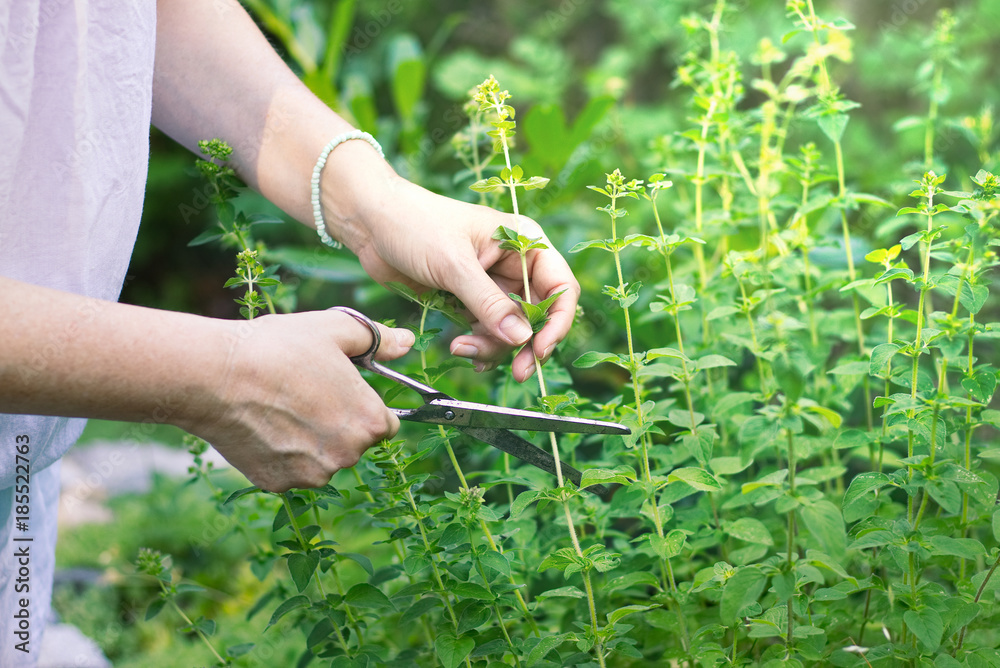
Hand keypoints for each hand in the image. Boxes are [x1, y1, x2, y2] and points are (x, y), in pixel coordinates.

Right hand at [186, 309, 413, 491]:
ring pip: (322, 458)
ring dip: (310, 440)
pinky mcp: (277, 484)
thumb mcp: (336, 330)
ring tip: (280, 405)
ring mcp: (311, 475)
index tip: (340, 391)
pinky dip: (280, 453)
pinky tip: (262, 424)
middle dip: (337, 423)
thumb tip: (408, 343)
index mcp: (371, 422)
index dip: (364, 404)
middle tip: (304, 392)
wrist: (214, 375)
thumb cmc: (279, 348)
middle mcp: (348, 456)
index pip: (385, 424)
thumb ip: (379, 339)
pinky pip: (289, 470)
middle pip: (354, 443)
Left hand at [338, 173, 579, 382]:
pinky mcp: (469, 300)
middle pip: (538, 316)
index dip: (557, 322)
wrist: (371, 222)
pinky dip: (477, 346)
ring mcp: (492, 284)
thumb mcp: (454, 264)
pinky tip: (460, 349)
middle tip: (516, 373)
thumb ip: (489, 303)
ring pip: (511, 330)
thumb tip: (523, 338)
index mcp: (524, 241)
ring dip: (493, 347)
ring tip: (462, 349)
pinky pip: (486, 332)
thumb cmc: (415, 224)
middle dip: (526, 345)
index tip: (538, 349)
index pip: (560, 287)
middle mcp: (515, 264)